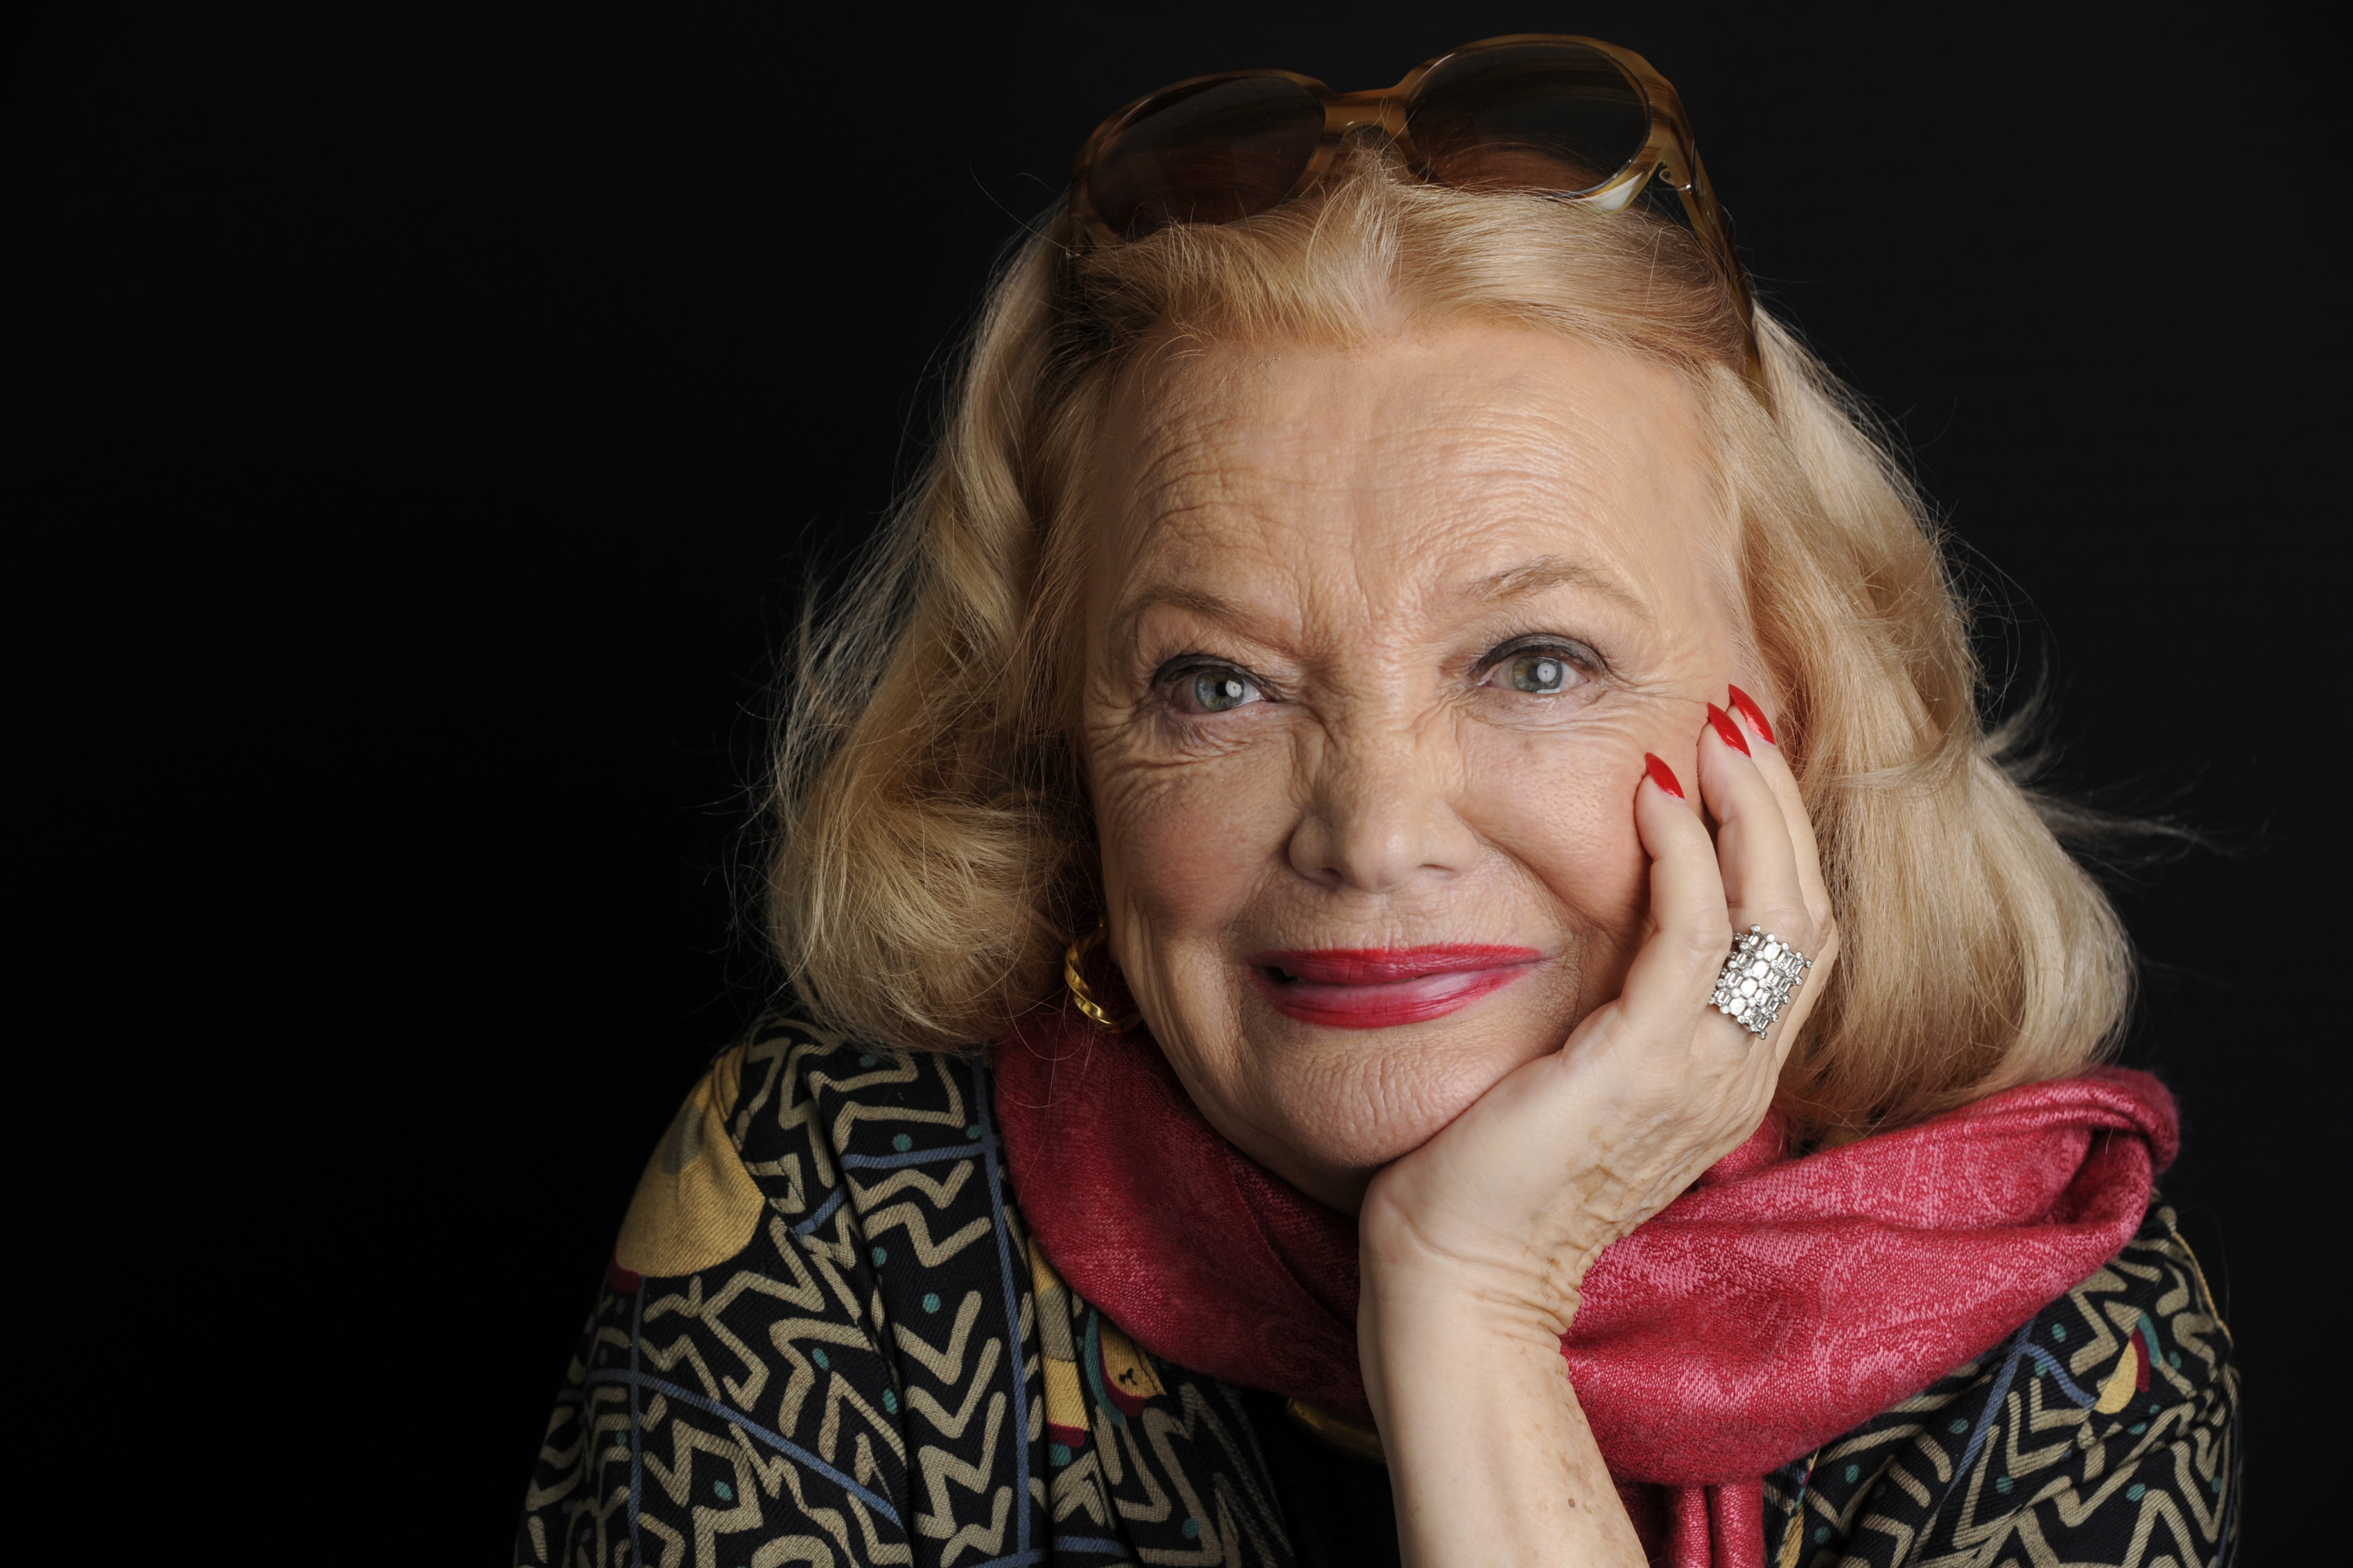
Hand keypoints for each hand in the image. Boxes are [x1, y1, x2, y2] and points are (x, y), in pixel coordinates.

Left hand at [1357, 694, 1838, 1564]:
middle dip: (1780, 803)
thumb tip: (1607, 932)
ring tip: (1710, 729)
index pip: (1798, 937)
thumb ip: (1618, 1013)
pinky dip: (1683, 854)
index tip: (1739, 760)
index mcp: (1728, 1076)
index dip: (1782, 839)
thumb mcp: (1581, 1079)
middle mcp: (1737, 1074)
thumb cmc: (1495, 1175)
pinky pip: (1693, 937)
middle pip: (1810, 911)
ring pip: (1779, 913)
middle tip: (1738, 714)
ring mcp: (1702, 1074)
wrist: (1459, 1272)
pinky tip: (1650, 795)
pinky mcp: (1643, 1067)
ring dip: (1748, 806)